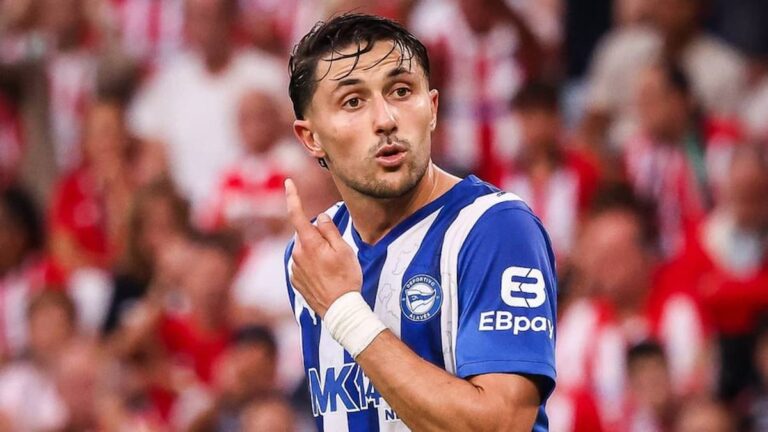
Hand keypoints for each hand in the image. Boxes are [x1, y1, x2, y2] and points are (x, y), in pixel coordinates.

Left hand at [285, 178, 361, 317]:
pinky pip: (303, 265)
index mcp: (309, 243)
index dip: (292, 196)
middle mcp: (297, 254)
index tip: (288, 182)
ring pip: (305, 250)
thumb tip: (320, 217)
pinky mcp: (296, 281)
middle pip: (305, 234)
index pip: (296, 214)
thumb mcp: (344, 250)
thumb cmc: (346, 278)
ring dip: (316, 252)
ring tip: (333, 269)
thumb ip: (329, 230)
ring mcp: (294, 268)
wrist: (339, 310)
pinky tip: (326, 278)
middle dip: (317, 236)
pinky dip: (313, 266)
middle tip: (337, 251)